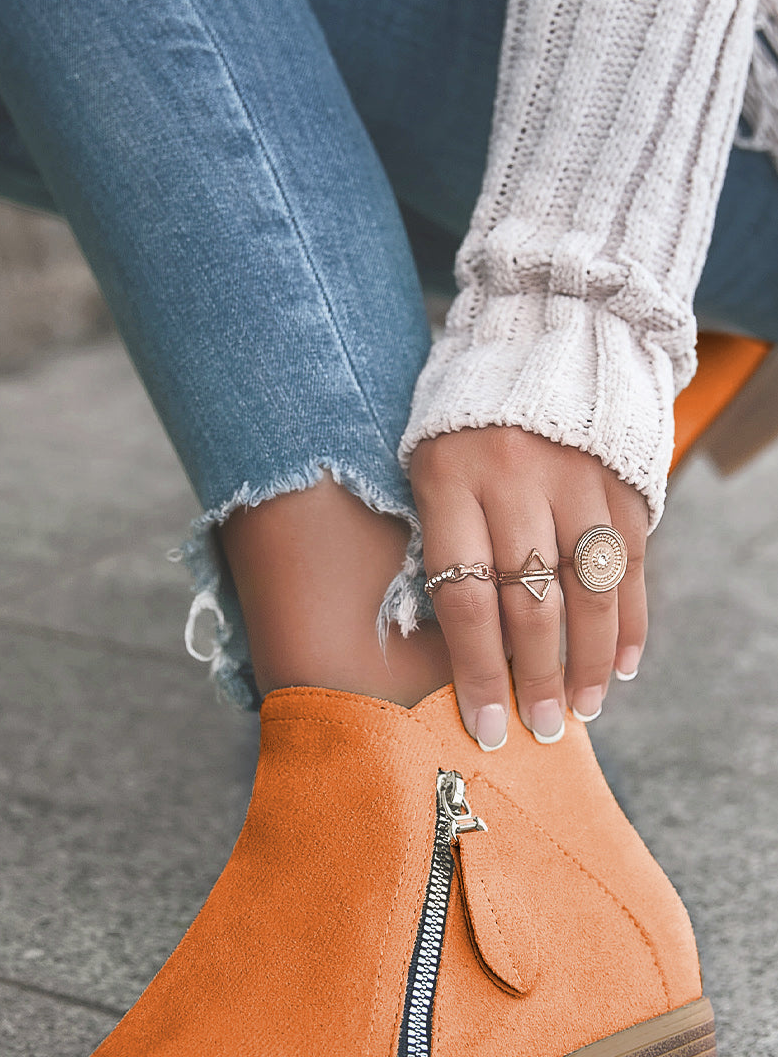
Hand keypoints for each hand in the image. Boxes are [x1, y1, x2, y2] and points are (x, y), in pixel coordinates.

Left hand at [409, 425, 648, 748]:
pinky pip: (630, 563)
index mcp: (449, 480)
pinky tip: (620, 664)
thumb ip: (443, 544)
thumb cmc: (462, 420)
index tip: (483, 724)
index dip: (475, 672)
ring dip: (588, 660)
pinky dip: (629, 620)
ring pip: (588, 591)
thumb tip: (462, 647)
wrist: (542, 328)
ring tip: (582, 707)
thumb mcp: (426, 466)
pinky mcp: (622, 476)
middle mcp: (515, 478)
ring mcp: (576, 476)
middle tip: (540, 728)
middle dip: (536, 678)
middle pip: (531, 604)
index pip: (466, 600)